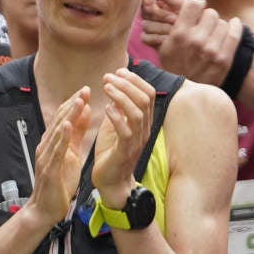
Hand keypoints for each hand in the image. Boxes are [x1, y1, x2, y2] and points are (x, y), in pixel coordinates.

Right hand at [23, 87, 91, 225]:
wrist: (46, 209)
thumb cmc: (59, 182)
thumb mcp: (72, 154)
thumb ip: (77, 134)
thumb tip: (84, 111)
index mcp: (53, 142)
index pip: (63, 118)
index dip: (74, 103)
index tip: (86, 90)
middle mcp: (46, 146)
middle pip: (60, 121)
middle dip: (73, 105)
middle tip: (85, 90)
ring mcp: (46, 157)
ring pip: (57, 132)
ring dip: (68, 116)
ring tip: (79, 101)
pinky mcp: (48, 169)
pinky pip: (56, 151)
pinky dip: (61, 137)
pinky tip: (68, 126)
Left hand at [91, 68, 154, 202]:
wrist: (111, 182)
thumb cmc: (111, 152)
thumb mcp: (114, 125)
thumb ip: (117, 108)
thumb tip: (115, 87)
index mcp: (143, 122)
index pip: (148, 93)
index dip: (134, 79)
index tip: (118, 72)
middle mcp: (144, 130)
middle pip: (145, 99)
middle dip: (127, 83)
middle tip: (108, 77)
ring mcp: (136, 141)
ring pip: (137, 113)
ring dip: (121, 96)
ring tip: (106, 87)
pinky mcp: (125, 152)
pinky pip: (126, 131)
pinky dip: (116, 117)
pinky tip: (105, 108)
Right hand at [146, 0, 241, 84]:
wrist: (183, 96)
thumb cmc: (172, 68)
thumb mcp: (164, 46)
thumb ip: (170, 24)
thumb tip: (171, 0)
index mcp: (179, 34)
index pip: (195, 2)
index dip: (196, 2)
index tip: (195, 7)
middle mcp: (196, 40)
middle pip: (211, 13)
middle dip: (206, 19)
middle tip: (202, 27)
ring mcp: (212, 51)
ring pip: (222, 23)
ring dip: (217, 27)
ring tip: (211, 35)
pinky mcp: (224, 60)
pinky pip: (235, 33)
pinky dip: (235, 27)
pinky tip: (234, 24)